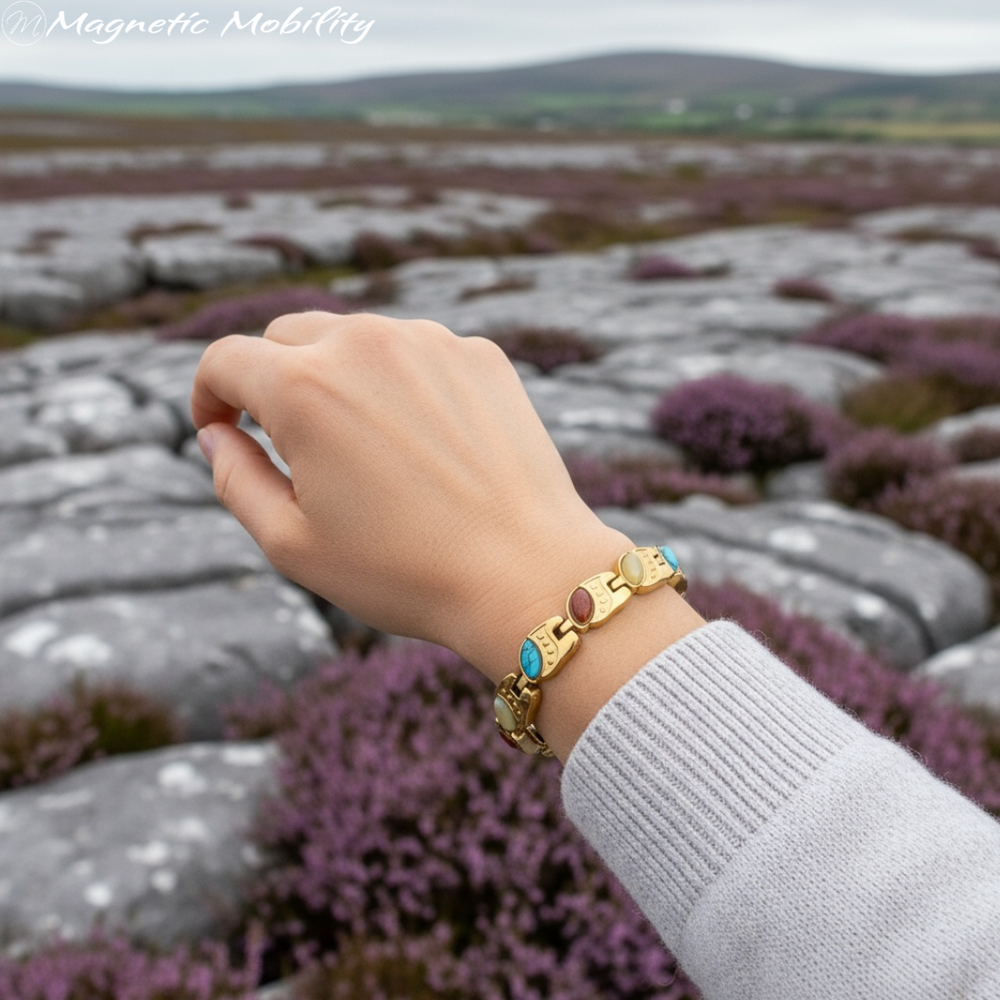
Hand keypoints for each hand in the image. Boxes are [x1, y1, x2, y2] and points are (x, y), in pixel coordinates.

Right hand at [190, 311, 634, 682]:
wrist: (526, 574)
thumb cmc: (404, 572)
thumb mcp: (293, 544)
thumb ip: (235, 479)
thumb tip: (215, 436)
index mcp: (304, 387)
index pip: (226, 360)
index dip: (208, 394)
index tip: (218, 426)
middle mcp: (365, 343)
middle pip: (287, 337)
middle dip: (271, 380)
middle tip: (289, 443)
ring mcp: (431, 342)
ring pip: (356, 339)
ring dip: (340, 378)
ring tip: (365, 450)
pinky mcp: (480, 356)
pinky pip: (418, 353)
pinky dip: (402, 383)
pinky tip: (423, 443)